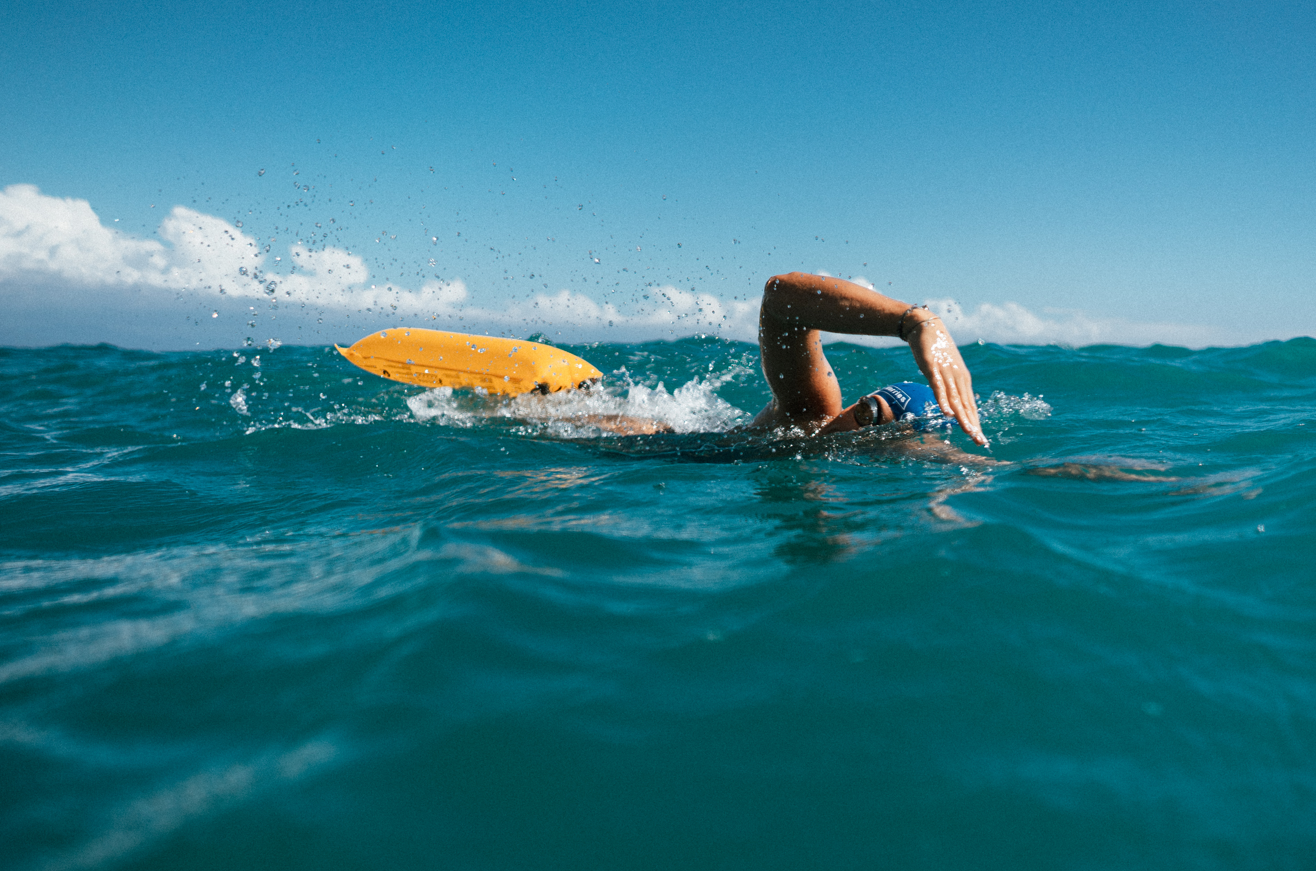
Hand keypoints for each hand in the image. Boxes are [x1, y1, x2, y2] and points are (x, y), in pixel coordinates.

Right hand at [906, 315, 986, 445]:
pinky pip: (939, 388)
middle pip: (967, 406)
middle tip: (980, 441)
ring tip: (969, 432)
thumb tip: (950, 402)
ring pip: (956, 399)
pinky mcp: (933, 369)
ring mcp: (946, 374)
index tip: (980, 438)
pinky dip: (943, 401)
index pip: (971, 406)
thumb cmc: (937, 350)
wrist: (928, 327)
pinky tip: (948, 413)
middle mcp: (958, 378)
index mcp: (963, 380)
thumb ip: (948, 386)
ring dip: (963, 417)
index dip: (975, 422)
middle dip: (973, 424)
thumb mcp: (945, 370)